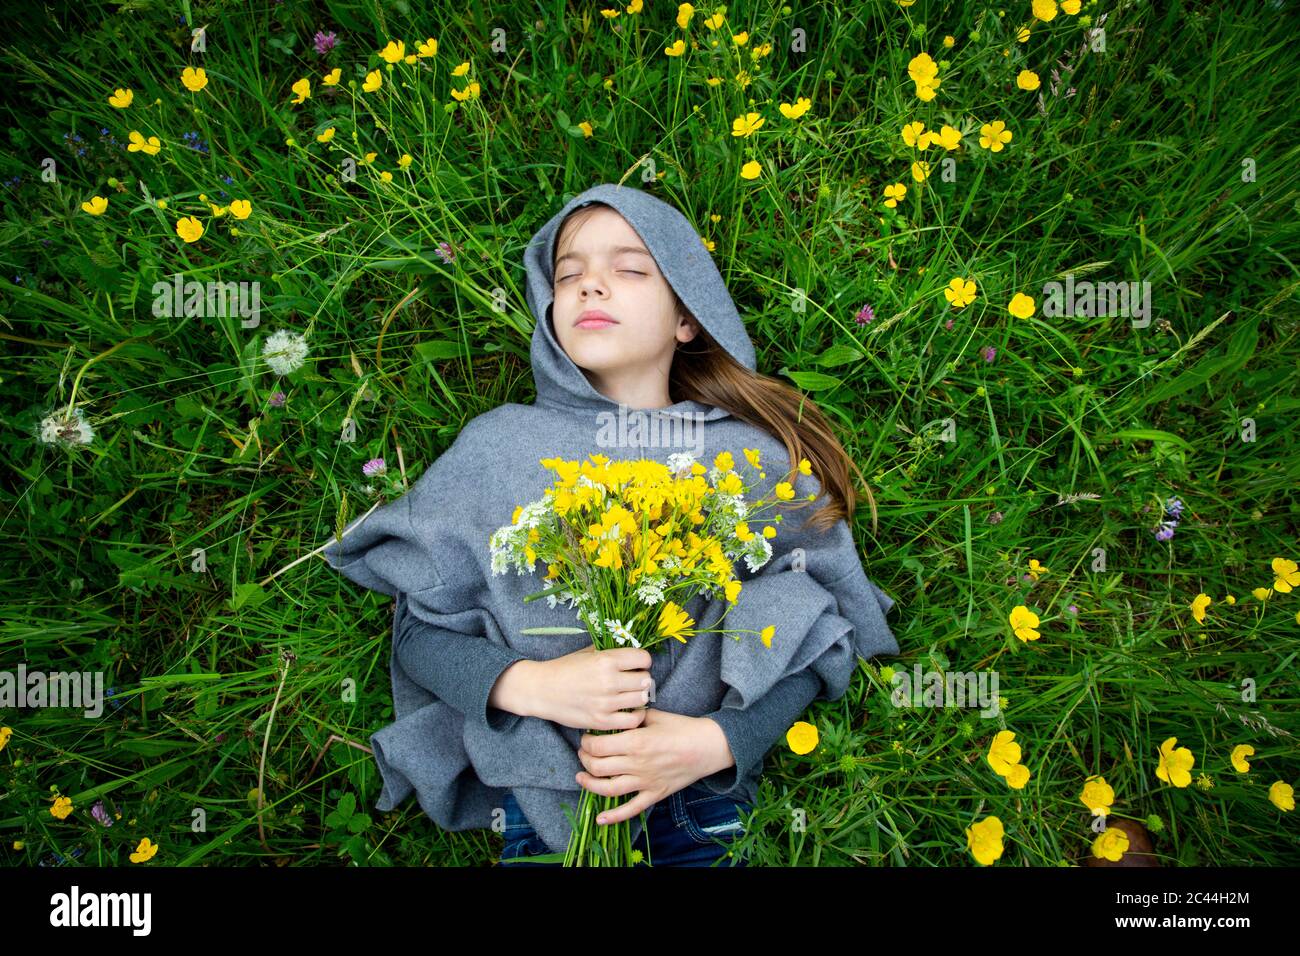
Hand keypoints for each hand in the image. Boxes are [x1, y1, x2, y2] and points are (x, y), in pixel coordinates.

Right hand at [529, 645, 653, 730]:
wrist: (541, 690)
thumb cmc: (564, 669)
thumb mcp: (587, 653)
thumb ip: (610, 652)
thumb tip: (632, 653)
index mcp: (605, 660)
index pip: (643, 658)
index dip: (642, 661)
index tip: (636, 664)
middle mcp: (608, 680)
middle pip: (645, 679)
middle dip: (641, 678)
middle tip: (633, 680)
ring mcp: (606, 703)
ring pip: (642, 699)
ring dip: (638, 696)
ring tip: (630, 695)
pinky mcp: (601, 721)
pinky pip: (633, 720)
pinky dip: (635, 715)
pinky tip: (628, 710)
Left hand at [574, 708, 734, 825]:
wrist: (708, 746)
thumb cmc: (683, 728)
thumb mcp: (655, 715)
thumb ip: (633, 716)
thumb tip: (617, 713)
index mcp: (636, 742)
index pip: (599, 746)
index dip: (587, 742)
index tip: (587, 737)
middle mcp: (637, 764)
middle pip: (598, 767)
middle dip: (585, 760)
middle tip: (584, 753)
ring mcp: (646, 782)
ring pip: (608, 789)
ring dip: (590, 784)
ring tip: (581, 777)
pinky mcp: (654, 793)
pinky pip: (631, 809)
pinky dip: (614, 816)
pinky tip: (600, 819)